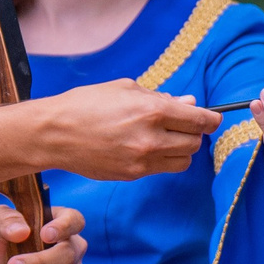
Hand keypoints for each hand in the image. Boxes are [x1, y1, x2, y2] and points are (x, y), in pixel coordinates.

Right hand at [43, 80, 220, 180]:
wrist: (53, 133)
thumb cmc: (85, 104)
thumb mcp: (124, 89)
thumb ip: (160, 97)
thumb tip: (189, 104)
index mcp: (151, 110)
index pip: (200, 120)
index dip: (211, 118)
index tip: (211, 117)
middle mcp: (151, 138)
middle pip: (195, 142)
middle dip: (193, 132)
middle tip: (180, 125)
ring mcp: (142, 160)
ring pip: (184, 160)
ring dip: (180, 149)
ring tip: (164, 138)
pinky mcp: (132, 175)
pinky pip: (163, 169)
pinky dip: (162, 159)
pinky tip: (145, 147)